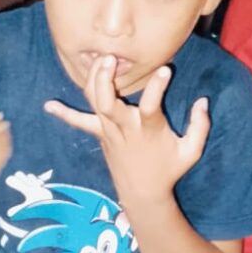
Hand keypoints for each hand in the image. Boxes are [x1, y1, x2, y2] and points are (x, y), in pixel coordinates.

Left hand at [44, 55, 209, 205]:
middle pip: (108, 103)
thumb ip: (200, 126)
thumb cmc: (169, 170)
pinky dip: (64, 114)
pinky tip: (48, 105)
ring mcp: (109, 131)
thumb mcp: (191, 151)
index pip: (151, 105)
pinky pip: (80, 122)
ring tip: (99, 59)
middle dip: (107, 79)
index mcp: (149, 130)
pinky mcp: (101, 134)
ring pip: (95, 103)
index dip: (157, 87)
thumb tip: (203, 101)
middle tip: (112, 58)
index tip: (165, 69)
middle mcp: (126, 129)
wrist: (143, 195)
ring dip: (93, 80)